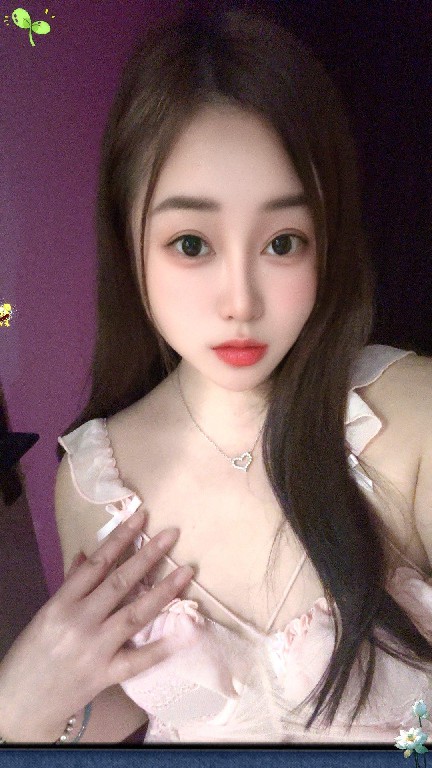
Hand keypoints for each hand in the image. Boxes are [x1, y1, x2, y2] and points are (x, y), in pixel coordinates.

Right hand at [0, 508, 192, 741]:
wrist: (20, 703)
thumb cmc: (33, 653)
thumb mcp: (47, 613)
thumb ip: (70, 583)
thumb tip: (88, 552)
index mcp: (62, 603)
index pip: (97, 563)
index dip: (120, 538)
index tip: (141, 516)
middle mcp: (79, 622)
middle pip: (119, 583)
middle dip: (148, 556)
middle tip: (172, 534)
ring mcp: (94, 649)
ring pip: (134, 614)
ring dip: (163, 591)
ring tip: (186, 572)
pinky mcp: (105, 675)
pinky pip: (138, 660)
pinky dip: (162, 647)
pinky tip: (186, 632)